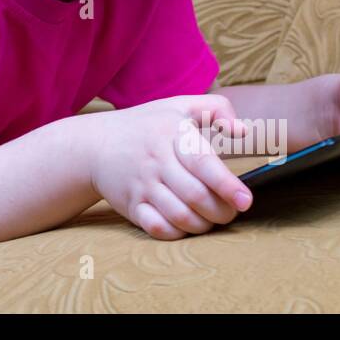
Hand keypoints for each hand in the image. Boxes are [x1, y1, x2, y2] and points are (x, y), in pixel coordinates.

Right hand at [89, 94, 254, 240]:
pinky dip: (179, 233)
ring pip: (180, 216)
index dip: (226, 184)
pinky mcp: (131, 206)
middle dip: (222, 211)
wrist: (95, 144)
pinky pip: (158, 229)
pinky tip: (187, 225)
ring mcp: (142, 185)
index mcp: (172, 134)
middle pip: (196, 196)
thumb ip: (217, 109)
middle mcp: (156, 161)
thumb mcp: (179, 106)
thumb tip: (242, 131)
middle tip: (232, 211)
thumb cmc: (147, 126)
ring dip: (204, 225)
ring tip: (212, 219)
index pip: (202, 162)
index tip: (245, 200)